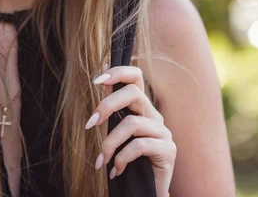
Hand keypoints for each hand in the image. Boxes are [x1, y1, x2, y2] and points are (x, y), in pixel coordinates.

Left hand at [85, 66, 175, 196]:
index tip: (96, 81)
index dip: (118, 72)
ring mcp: (163, 131)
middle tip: (89, 125)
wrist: (146, 190)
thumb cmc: (128, 160)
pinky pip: (139, 145)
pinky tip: (115, 171)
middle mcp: (154, 115)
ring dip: (109, 142)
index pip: (136, 76)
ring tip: (101, 160)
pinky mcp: (167, 150)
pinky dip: (121, 158)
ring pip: (131, 123)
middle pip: (133, 93)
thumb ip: (112, 112)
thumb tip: (101, 83)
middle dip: (106, 106)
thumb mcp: (116, 133)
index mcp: (141, 107)